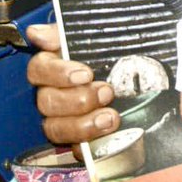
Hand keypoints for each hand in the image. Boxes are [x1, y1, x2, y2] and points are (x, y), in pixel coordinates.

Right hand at [26, 23, 118, 145]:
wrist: (146, 75)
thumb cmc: (112, 52)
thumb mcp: (94, 35)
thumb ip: (63, 33)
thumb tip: (35, 33)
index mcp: (53, 66)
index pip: (38, 69)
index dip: (58, 73)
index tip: (85, 73)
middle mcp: (52, 93)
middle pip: (46, 102)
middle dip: (78, 99)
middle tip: (106, 92)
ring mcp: (63, 119)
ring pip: (55, 128)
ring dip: (83, 125)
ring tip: (111, 117)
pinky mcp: (78, 139)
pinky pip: (74, 149)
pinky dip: (90, 144)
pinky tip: (108, 136)